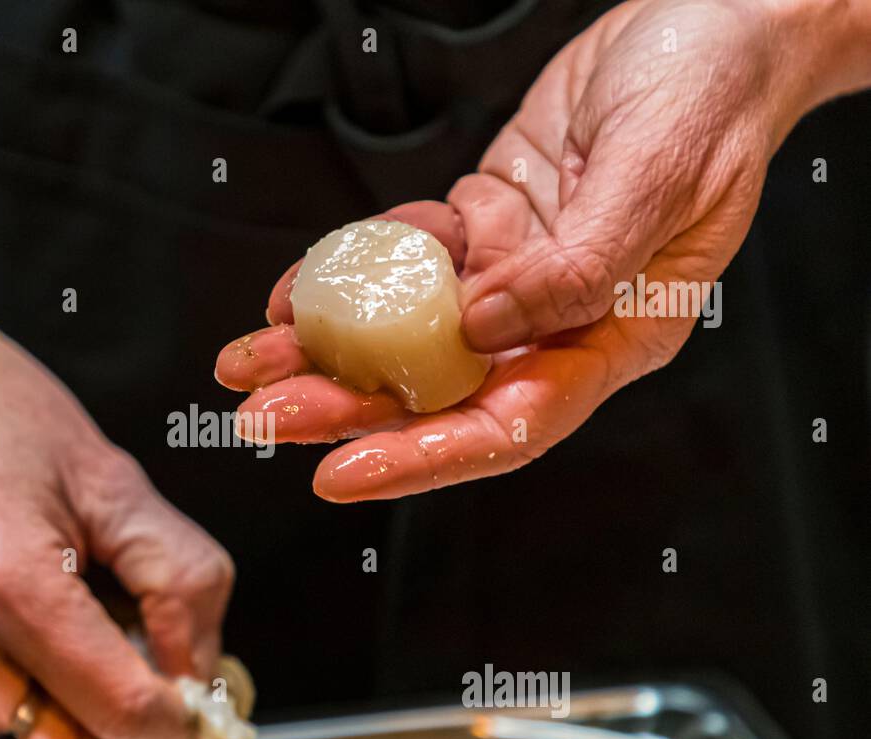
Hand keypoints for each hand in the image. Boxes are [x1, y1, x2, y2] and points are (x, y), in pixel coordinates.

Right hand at [0, 301, 232, 738]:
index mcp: (7, 580)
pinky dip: (27, 703)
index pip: (119, 711)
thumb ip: (177, 573)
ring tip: (99, 653)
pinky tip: (47, 638)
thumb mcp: (109, 473)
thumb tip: (198, 659)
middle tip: (154, 686)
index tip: (201, 691)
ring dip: (71, 729)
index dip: (181, 714)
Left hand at [217, 0, 835, 500]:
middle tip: (262, 417)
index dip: (422, 456)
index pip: (509, 424)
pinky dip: (348, 271)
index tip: (341, 471)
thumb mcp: (658, 175)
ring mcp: (514, 273)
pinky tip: (294, 289)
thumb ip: (578, 265)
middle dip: (344, 407)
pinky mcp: (485, 225)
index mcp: (614, 335)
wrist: (714, 17)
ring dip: (324, 348)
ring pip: (405, 331)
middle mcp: (555, 319)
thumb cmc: (711, 96)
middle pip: (437, 388)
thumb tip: (481, 329)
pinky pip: (405, 259)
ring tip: (247, 363)